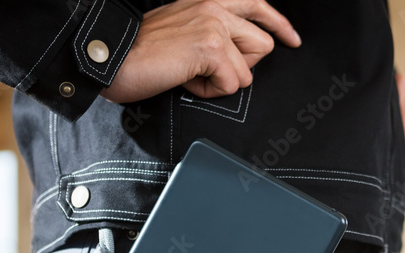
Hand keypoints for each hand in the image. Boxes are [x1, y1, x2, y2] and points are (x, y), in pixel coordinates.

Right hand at [102, 0, 300, 103]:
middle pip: (262, 44)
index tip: (292, 39)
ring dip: (222, 81)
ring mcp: (213, 25)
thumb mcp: (183, 31)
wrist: (112, 59)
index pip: (257, 5)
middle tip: (207, 70)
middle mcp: (213, 5)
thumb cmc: (141, 52)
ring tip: (191, 74)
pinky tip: (185, 80)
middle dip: (241, 67)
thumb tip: (238, 54)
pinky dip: (209, 91)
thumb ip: (212, 33)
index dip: (278, 25)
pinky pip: (232, 84)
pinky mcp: (210, 48)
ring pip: (248, 68)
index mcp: (208, 0)